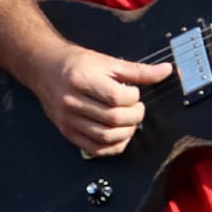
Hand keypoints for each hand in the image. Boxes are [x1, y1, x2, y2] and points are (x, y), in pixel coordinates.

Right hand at [31, 44, 173, 157]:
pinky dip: (112, 147)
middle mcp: (71, 102)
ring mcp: (67, 119)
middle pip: (112, 119)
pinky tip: (120, 136)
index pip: (116, 97)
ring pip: (104, 137)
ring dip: (126, 133)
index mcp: (82, 80)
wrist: (46, 69)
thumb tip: (165, 70)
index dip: (133, 97)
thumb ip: (139, 70)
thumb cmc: (77, 64)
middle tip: (137, 108)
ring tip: (130, 121)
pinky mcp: (66, 131)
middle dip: (134, 116)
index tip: (135, 93)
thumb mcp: (109, 62)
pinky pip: (93, 149)